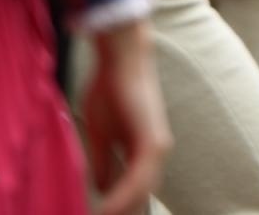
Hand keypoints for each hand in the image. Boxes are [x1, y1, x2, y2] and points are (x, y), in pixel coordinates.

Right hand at [83, 19, 171, 214]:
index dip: (118, 208)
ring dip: (120, 211)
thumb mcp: (102, 134)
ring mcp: (157, 149)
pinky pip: (138, 180)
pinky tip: (105, 211)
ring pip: (140, 193)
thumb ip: (105, 162)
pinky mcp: (153, 142)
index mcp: (143, 152)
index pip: (134, 192)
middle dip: (122, 213)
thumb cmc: (110, 89)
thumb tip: (102, 190)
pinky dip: (122, 197)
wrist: (121, 59)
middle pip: (139, 198)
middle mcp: (155, 153)